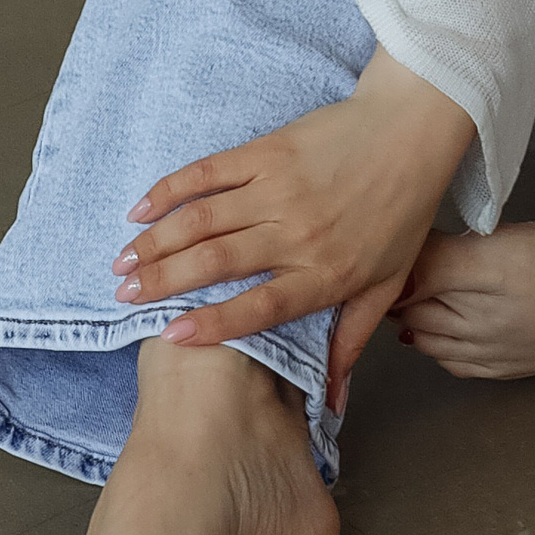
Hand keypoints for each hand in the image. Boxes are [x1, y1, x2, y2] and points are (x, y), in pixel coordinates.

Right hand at [109, 46, 474, 397]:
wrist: (413, 130)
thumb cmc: (401, 210)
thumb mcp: (387, 283)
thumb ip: (351, 341)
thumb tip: (333, 405)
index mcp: (326, 273)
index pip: (260, 307)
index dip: (213, 324)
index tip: (169, 337)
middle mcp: (298, 233)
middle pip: (217, 263)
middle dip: (161, 283)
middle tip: (122, 297)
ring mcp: (280, 188)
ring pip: (203, 220)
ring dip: (155, 242)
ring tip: (121, 263)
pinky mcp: (268, 150)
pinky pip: (208, 172)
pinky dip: (170, 190)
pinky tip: (140, 209)